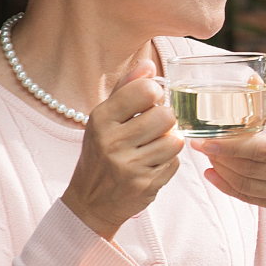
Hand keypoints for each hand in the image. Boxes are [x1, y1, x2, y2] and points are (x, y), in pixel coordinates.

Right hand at [62, 61, 182, 241]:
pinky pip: (175, 163)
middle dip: (165, 120)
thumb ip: (126, 88)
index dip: (156, 93)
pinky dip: (168, 162)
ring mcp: (128, 166)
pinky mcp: (144, 186)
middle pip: (166, 116)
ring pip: (174, 140)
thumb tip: (149, 64)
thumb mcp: (104, 119)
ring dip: (169, 142)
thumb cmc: (100, 153)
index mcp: (101, 119)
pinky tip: (152, 164)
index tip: (151, 101)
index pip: (145, 90)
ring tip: (154, 146)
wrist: (90, 201)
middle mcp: (112, 142)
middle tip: (154, 128)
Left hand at [193, 82, 265, 265]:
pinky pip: (251, 198)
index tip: (206, 139)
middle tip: (198, 143)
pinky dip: (229, 188)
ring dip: (222, 171)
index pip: (261, 149)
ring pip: (246, 184)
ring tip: (207, 156)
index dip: (230, 146)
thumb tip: (255, 81)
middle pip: (249, 168)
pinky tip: (214, 175)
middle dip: (220, 156)